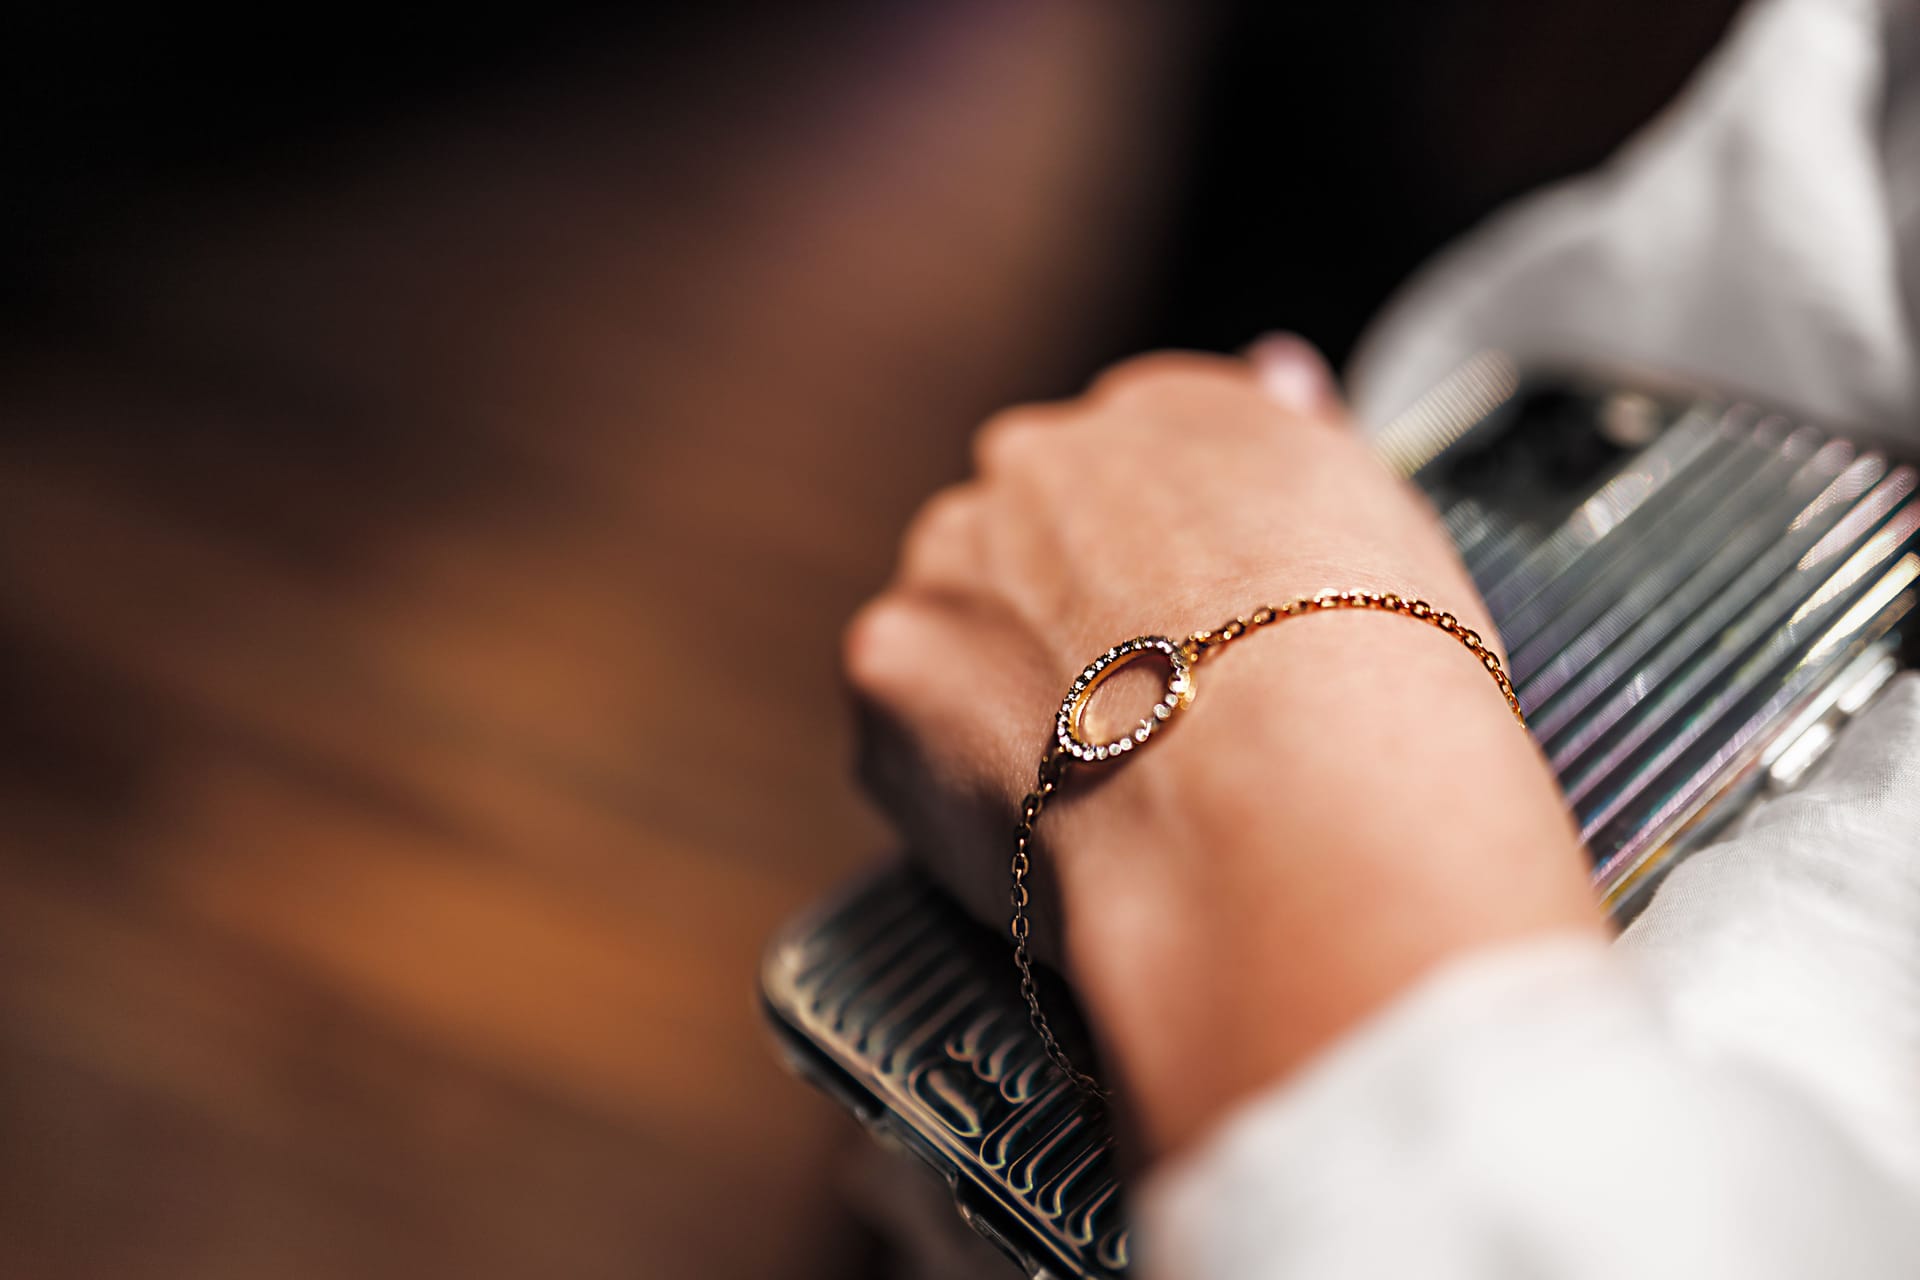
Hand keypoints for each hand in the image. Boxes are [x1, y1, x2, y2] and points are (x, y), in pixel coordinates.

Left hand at [844, 345, 1598, 1156]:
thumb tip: (1276, 369)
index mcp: (1172, 413)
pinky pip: (906, 727)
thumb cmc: (1373, 683)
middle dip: (1065, 622)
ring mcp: (951, 554)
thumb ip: (1304, 439)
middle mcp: (1042, 456)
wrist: (1285, 802)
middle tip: (1140, 730)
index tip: (1190, 647)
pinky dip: (951, 781)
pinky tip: (1041, 833)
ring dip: (998, 695)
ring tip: (1096, 792)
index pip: (1138, 469)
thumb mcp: (1384, 526)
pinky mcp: (885, 661)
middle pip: (1030, 536)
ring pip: (957, 627)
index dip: (1164, 574)